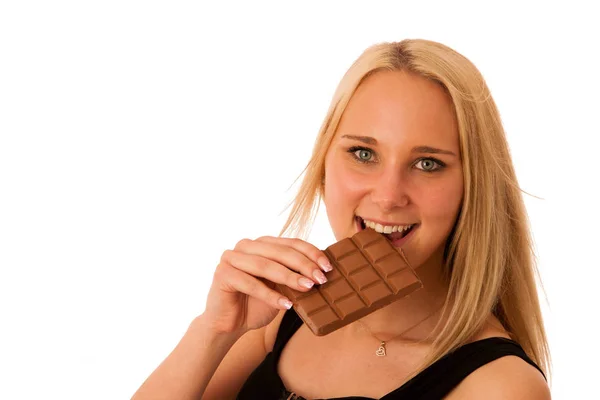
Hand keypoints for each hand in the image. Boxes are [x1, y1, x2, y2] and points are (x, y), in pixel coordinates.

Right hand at [202, 236, 332, 334]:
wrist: (229, 324)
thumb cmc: (257, 304)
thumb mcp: (281, 288)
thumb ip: (295, 276)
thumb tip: (323, 273)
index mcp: (262, 243)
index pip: (291, 243)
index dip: (311, 253)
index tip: (328, 267)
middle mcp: (246, 246)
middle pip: (280, 252)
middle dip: (303, 265)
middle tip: (321, 279)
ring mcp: (231, 257)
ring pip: (265, 265)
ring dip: (289, 277)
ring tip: (307, 289)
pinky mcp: (222, 273)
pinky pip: (249, 283)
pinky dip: (270, 295)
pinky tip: (286, 305)